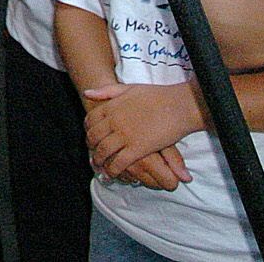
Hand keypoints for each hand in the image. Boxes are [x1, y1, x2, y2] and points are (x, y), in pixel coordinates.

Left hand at [83, 81, 200, 184]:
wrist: (177, 105)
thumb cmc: (156, 95)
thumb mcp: (128, 88)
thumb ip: (106, 91)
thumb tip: (86, 93)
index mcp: (111, 107)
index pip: (90, 120)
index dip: (88, 130)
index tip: (90, 136)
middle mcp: (114, 121)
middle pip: (94, 137)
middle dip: (91, 147)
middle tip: (92, 152)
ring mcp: (124, 135)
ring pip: (104, 151)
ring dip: (99, 160)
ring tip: (99, 166)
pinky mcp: (137, 148)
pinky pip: (119, 162)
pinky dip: (113, 169)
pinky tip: (112, 174)